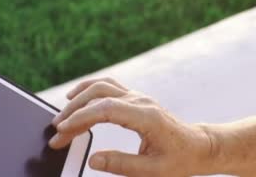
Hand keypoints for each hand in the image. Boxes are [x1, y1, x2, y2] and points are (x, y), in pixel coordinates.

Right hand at [49, 78, 212, 175]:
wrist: (198, 146)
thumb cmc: (180, 159)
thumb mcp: (153, 170)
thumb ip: (122, 164)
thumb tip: (93, 159)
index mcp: (146, 117)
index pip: (106, 109)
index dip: (80, 118)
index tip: (62, 132)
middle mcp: (142, 102)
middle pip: (99, 94)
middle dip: (74, 111)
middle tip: (57, 133)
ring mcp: (139, 97)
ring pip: (103, 86)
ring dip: (79, 97)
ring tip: (62, 116)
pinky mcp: (136, 99)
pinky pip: (109, 87)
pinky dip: (90, 89)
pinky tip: (77, 97)